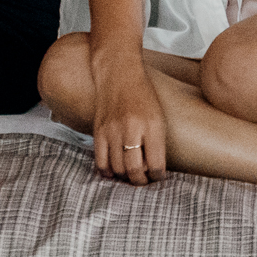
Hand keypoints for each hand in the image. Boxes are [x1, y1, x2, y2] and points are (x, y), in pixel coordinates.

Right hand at [92, 55, 167, 184]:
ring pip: (118, 168)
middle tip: (143, 181)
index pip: (156, 164)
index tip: (158, 178)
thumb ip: (156, 143)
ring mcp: (113, 131)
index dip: (158, 177)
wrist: (119, 75)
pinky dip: (107, 171)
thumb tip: (151, 171)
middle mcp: (132, 129)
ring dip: (124, 177)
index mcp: (152, 126)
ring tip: (130, 175)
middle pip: (135, 170)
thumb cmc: (143, 97)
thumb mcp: (158, 117)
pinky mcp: (98, 131)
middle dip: (140, 181)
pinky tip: (113, 171)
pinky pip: (100, 161)